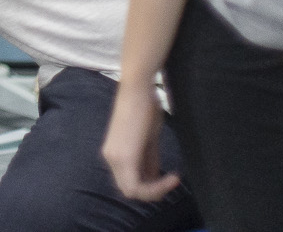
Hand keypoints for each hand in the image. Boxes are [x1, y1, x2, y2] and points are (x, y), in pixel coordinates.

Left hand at [102, 80, 180, 202]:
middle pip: (130, 190)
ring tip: (172, 179)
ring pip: (132, 191)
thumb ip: (148, 159)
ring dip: (154, 190)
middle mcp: (110, 158)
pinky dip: (155, 186)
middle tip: (171, 182)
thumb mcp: (148, 139)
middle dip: (153, 191)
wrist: (138, 89)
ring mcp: (114, 158)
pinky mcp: (123, 157)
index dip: (151, 187)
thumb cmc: (144, 107)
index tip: (171, 177)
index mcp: (114, 154)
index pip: (129, 183)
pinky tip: (171, 176)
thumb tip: (154, 177)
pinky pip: (136, 185)